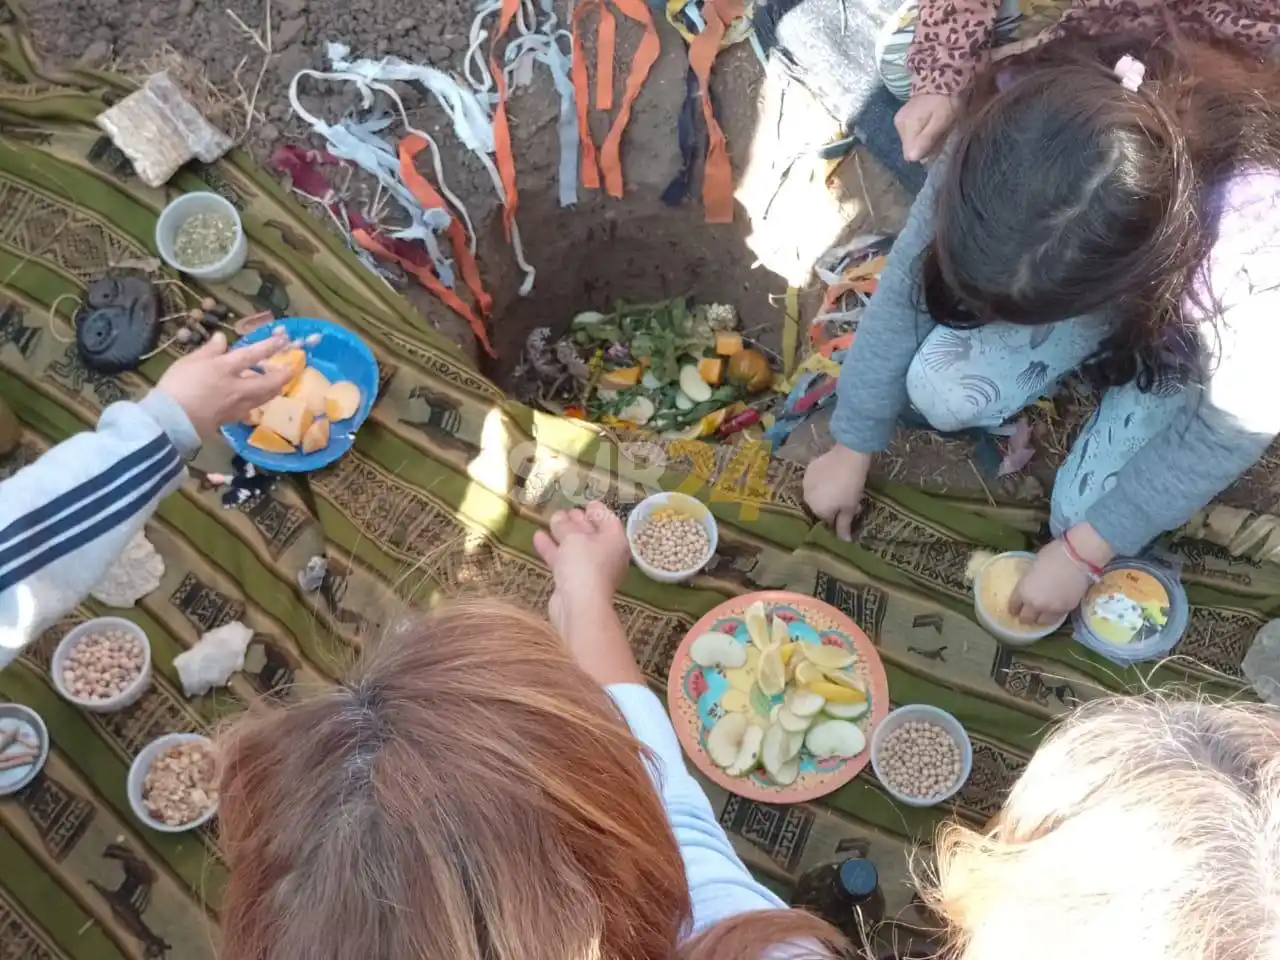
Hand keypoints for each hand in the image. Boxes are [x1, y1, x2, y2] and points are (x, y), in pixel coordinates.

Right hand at [155, 331, 291, 438]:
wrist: (171, 419)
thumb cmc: (177, 385)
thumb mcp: (190, 361)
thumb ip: (209, 350)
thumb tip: (222, 338)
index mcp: (226, 368)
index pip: (253, 355)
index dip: (270, 347)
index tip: (284, 341)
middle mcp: (238, 387)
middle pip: (269, 382)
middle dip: (283, 375)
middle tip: (291, 369)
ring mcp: (238, 405)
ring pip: (264, 397)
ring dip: (273, 389)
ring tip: (277, 384)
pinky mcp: (233, 418)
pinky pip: (252, 408)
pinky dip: (258, 401)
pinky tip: (255, 400)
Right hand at [534, 502, 641, 685]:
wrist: (579, 606)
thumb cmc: (584, 565)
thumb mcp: (573, 538)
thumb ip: (565, 525)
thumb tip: (560, 517)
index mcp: (615, 540)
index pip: (608, 520)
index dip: (598, 510)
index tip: (587, 501)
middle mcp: (607, 554)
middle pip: (592, 533)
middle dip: (578, 521)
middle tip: (565, 509)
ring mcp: (591, 569)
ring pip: (577, 547)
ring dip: (563, 534)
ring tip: (550, 519)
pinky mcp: (575, 581)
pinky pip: (565, 560)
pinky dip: (554, 549)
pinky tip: (538, 536)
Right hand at [803, 444, 871, 540]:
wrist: (849, 456)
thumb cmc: (851, 486)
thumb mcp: (850, 507)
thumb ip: (844, 525)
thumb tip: (844, 542)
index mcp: (817, 509)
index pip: (827, 519)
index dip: (839, 516)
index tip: (851, 510)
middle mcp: (807, 497)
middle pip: (820, 506)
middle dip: (832, 504)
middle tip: (849, 498)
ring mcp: (806, 482)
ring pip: (816, 493)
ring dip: (826, 493)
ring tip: (841, 485)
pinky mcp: (809, 468)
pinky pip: (815, 480)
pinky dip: (823, 481)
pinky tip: (834, 475)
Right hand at [895, 92, 958, 162]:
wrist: (943, 77)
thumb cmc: (945, 101)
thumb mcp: (941, 122)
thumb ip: (927, 140)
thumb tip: (911, 158)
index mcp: (907, 128)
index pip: (910, 154)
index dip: (925, 152)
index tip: (937, 141)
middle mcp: (898, 125)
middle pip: (910, 148)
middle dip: (925, 145)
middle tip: (939, 132)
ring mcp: (899, 119)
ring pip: (911, 141)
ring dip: (924, 138)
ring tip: (936, 125)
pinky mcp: (903, 115)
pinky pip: (911, 132)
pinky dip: (921, 130)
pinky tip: (930, 120)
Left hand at [1010, 526, 1113, 625]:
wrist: (1077, 558)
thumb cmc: (1052, 555)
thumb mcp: (1033, 566)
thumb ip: (1029, 580)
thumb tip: (1031, 583)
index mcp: (1023, 591)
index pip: (1014, 606)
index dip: (1014, 608)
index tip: (1014, 609)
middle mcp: (1035, 604)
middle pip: (1026, 618)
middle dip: (1025, 617)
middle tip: (1027, 614)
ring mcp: (1052, 609)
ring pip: (1042, 622)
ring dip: (1040, 619)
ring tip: (1041, 615)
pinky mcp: (1067, 610)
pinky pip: (1057, 618)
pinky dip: (1054, 615)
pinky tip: (1054, 609)